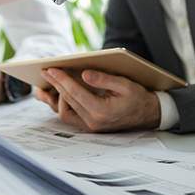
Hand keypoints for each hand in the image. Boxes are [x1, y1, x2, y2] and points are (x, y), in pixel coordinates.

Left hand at [41, 67, 160, 131]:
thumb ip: (104, 79)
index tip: (51, 69)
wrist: (148, 115)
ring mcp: (90, 126)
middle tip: (46, 71)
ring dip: (56, 97)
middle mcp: (93, 121)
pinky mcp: (90, 126)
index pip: (75, 93)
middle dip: (56, 84)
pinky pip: (70, 116)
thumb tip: (84, 74)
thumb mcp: (125, 84)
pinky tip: (57, 95)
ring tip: (47, 84)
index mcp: (102, 111)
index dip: (62, 79)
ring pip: (65, 111)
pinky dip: (62, 104)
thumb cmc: (138, 98)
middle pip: (67, 101)